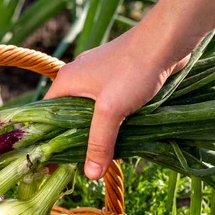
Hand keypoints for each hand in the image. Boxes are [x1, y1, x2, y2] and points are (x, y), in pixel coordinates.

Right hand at [44, 27, 189, 179]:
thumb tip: (90, 175)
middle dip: (75, 137)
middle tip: (79, 162)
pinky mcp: (118, 77)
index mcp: (66, 81)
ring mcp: (99, 76)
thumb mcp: (111, 111)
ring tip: (101, 151)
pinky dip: (111, 119)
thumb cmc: (133, 70)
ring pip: (90, 111)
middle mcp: (78, 77)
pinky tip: (120, 132)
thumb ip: (99, 142)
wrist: (167, 40)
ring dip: (97, 129)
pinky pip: (108, 104)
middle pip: (68, 115)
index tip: (53, 161)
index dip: (48, 138)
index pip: (46, 114)